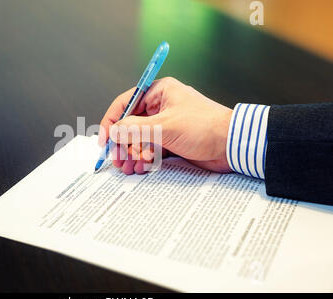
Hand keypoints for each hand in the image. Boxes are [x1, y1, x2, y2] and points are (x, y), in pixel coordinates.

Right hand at [98, 77, 232, 174]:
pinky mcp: (170, 141)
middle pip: (130, 124)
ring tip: (129, 166)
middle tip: (118, 159)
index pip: (125, 103)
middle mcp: (160, 107)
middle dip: (122, 143)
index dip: (111, 122)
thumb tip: (113, 132)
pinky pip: (149, 148)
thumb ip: (136, 130)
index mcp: (158, 92)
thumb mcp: (165, 127)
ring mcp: (165, 125)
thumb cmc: (205, 127)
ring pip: (138, 139)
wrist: (233, 145)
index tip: (104, 140)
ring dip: (131, 153)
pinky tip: (141, 167)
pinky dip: (143, 158)